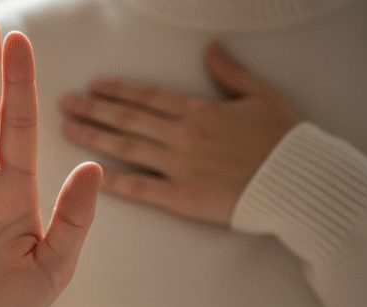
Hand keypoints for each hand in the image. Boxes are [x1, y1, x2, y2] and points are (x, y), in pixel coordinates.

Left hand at [60, 40, 301, 225]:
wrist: (300, 182)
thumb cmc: (285, 139)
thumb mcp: (262, 96)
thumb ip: (231, 72)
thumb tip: (210, 48)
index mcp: (199, 110)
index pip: (147, 97)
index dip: (117, 91)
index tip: (93, 86)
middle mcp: (183, 136)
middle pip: (128, 119)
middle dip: (93, 110)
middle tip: (66, 104)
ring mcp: (180, 167)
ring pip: (127, 148)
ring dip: (94, 138)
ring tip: (69, 130)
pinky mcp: (182, 198)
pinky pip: (142, 189)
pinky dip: (115, 182)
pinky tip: (92, 174)